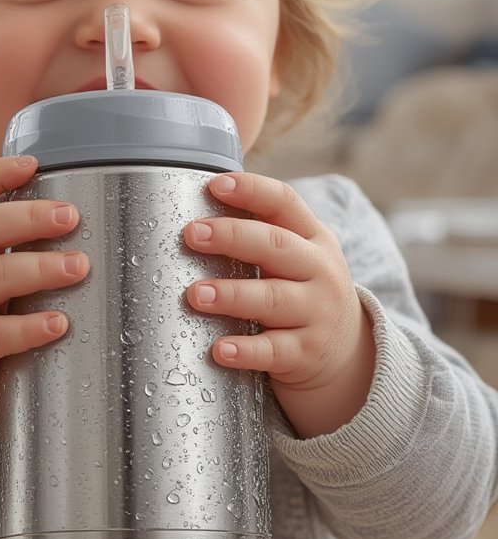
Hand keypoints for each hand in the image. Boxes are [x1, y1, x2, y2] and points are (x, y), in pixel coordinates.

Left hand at [183, 172, 374, 437]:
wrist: (347, 352)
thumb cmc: (302, 290)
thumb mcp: (299, 254)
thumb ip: (261, 230)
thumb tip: (197, 201)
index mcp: (313, 238)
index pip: (285, 203)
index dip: (252, 190)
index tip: (215, 185)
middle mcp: (319, 271)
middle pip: (276, 246)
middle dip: (232, 236)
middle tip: (192, 234)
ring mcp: (317, 313)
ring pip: (272, 299)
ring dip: (231, 295)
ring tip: (195, 294)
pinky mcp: (306, 353)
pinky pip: (274, 351)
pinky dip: (246, 351)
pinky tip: (220, 350)